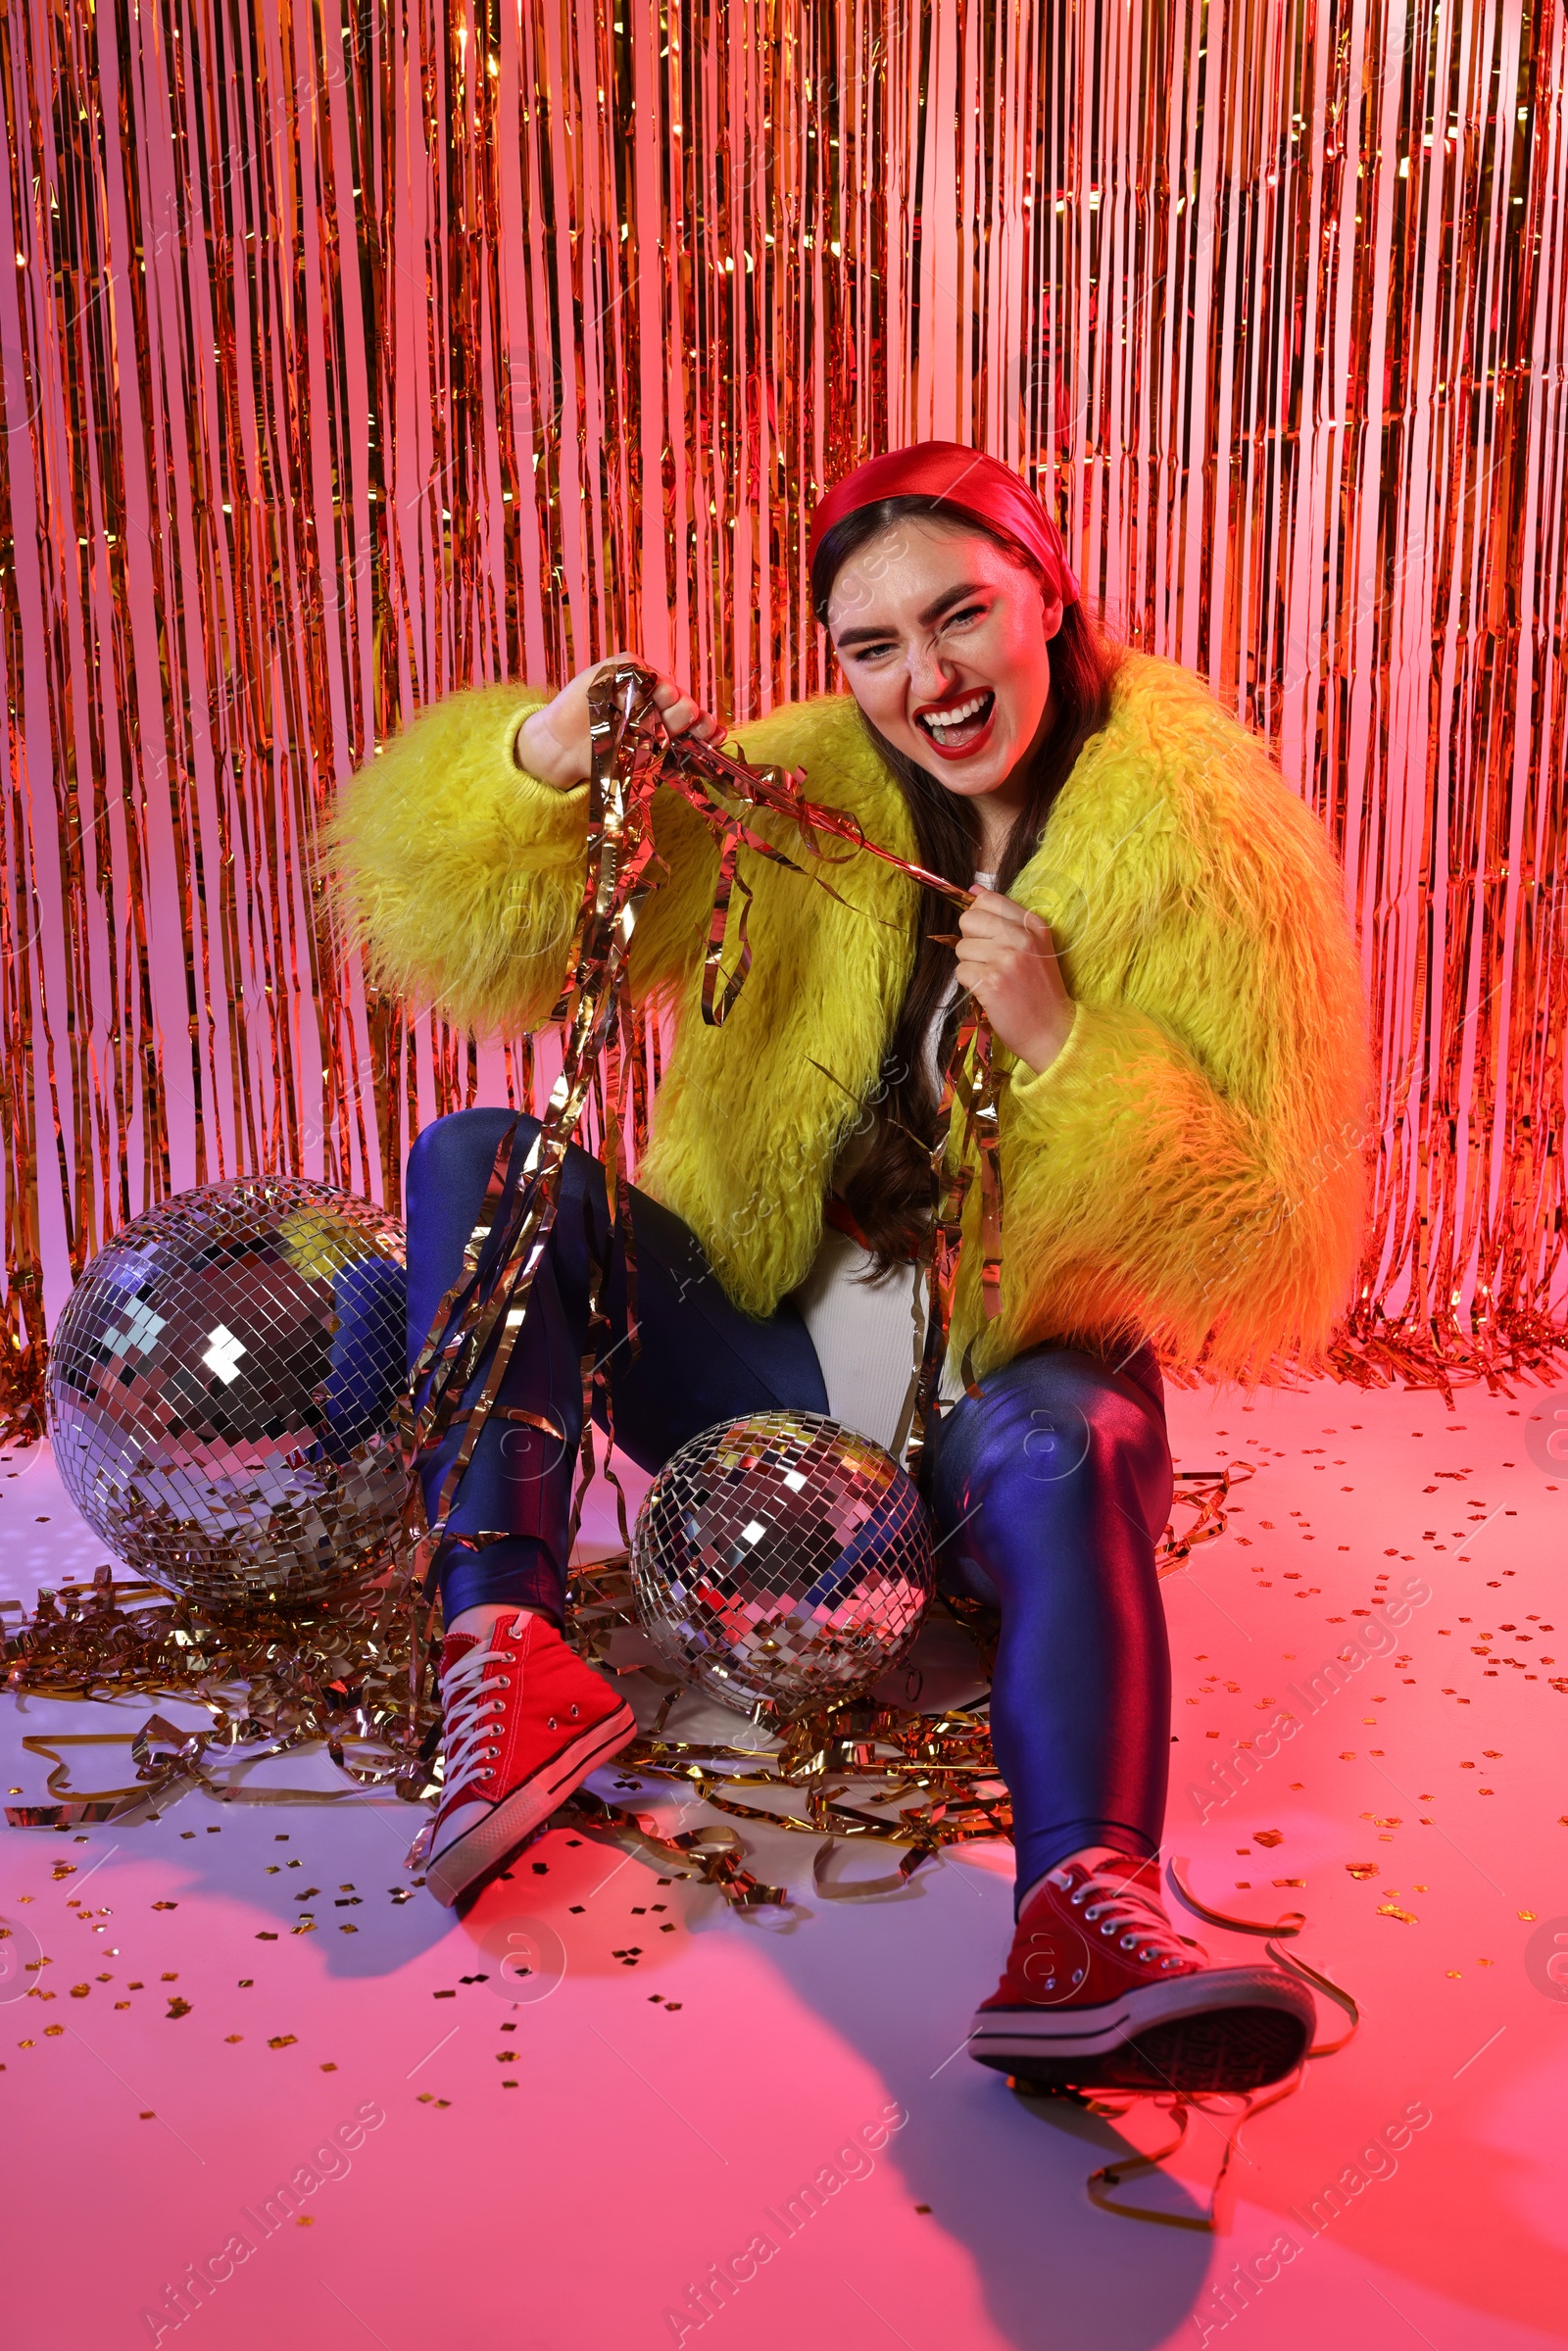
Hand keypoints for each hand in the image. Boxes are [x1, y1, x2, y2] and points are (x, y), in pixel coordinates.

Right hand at [515, 652, 721, 787]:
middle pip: (686, 704)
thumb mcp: (643, 761)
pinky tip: (625, 699)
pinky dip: (636, 682)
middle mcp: (657, 703)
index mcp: (667, 725)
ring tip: (642, 715)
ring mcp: (638, 684)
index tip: (709, 734)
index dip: (705, 727)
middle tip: (664, 728)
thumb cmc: (604, 758)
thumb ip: (678, 750)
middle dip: (682, 717)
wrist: (565, 750)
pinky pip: (638, 667)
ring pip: (667, 684)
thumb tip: (719, 735)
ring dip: (663, 700)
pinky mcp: (617, 668)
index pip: (697, 721)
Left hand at [954, 887, 1074, 1076]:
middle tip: (989, 961)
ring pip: (961, 947)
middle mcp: (1021, 937)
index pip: (988, 899)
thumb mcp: (1034, 947)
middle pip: (969, 920)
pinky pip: (960, 971)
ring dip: (971, 965)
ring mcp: (1006, 959)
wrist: (1052, 1030)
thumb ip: (1005, 918)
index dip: (979, 917)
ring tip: (993, 979)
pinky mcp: (990, 981)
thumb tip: (973, 890)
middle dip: (971, 941)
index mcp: (1034, 925)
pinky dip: (969, 984)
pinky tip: (989, 992)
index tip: (988, 936)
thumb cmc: (1039, 990)